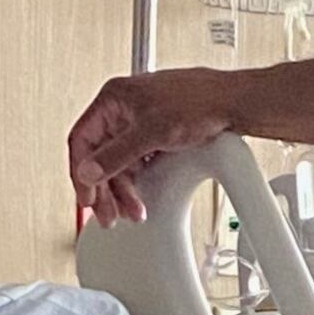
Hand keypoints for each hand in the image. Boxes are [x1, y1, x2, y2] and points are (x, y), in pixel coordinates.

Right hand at [69, 69, 232, 228]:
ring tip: (131, 213)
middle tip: (108, 215)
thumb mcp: (151, 133)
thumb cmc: (198, 103)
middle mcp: (122, 108)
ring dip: (124, 190)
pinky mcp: (155, 133)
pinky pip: (136, 162)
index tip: (87, 199)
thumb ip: (116, 155)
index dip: (81, 173)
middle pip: (100, 156)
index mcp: (113, 99)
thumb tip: (87, 172)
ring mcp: (138, 121)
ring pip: (120, 163)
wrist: (232, 103)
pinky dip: (138, 182)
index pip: (82, 140)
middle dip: (105, 188)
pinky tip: (142, 198)